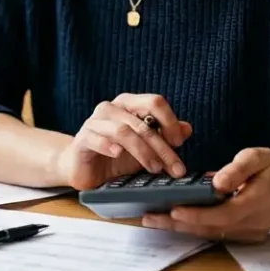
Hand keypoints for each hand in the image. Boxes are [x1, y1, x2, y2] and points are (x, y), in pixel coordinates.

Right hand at [55, 93, 192, 190]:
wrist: (84, 168)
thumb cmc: (116, 155)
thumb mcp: (146, 148)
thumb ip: (165, 136)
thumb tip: (187, 128)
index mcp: (128, 104)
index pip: (154, 102)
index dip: (170, 121)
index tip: (179, 143)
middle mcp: (111, 108)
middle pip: (143, 122)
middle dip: (163, 147)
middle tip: (175, 168)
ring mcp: (94, 122)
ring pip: (124, 131)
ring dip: (143, 151)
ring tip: (154, 168)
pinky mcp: (82, 138)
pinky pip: (96, 138)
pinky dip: (109, 146)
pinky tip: (118, 155)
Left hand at [140, 147, 269, 242]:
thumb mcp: (258, 157)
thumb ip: (238, 169)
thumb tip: (217, 183)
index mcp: (256, 203)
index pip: (222, 215)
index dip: (196, 215)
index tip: (173, 211)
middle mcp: (252, 223)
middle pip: (210, 228)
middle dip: (177, 225)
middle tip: (148, 218)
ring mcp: (249, 232)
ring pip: (210, 233)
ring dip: (181, 228)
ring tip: (152, 219)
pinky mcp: (243, 234)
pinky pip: (215, 232)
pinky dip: (193, 226)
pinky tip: (171, 220)